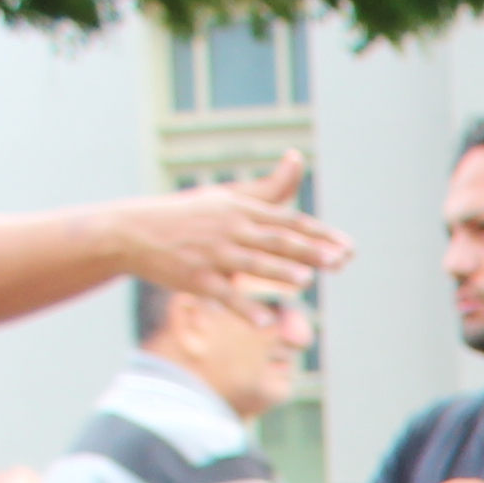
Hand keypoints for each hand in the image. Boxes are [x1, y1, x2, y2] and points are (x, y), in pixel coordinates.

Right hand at [114, 157, 349, 312]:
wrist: (134, 231)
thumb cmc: (190, 215)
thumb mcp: (228, 197)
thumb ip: (269, 188)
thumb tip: (298, 159)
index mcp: (242, 210)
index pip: (289, 222)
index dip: (320, 235)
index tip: (349, 248)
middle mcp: (231, 229)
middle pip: (276, 240)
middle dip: (309, 251)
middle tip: (339, 262)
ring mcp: (213, 253)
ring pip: (251, 263)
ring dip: (278, 272)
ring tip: (306, 280)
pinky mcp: (195, 278)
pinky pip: (223, 295)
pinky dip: (243, 308)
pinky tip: (265, 323)